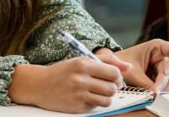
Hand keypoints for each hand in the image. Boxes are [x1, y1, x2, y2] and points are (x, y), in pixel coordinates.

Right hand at [8, 57, 124, 112]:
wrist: (40, 84)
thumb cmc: (63, 71)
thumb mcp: (82, 60)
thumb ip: (106, 62)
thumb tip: (129, 67)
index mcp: (83, 64)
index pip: (113, 73)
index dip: (118, 77)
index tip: (114, 78)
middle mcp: (80, 79)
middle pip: (112, 88)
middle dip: (113, 88)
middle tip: (107, 85)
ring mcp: (78, 94)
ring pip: (107, 100)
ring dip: (105, 97)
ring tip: (97, 92)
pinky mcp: (76, 107)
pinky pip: (96, 107)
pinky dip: (94, 103)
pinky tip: (86, 97)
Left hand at [110, 40, 168, 94]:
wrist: (113, 68)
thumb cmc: (121, 63)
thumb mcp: (133, 72)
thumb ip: (146, 82)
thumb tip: (156, 94)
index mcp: (157, 47)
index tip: (165, 72)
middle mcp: (162, 57)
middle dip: (165, 81)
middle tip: (155, 90)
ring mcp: (161, 69)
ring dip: (164, 87)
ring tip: (153, 92)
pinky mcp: (158, 79)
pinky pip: (165, 86)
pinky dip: (160, 91)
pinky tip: (152, 93)